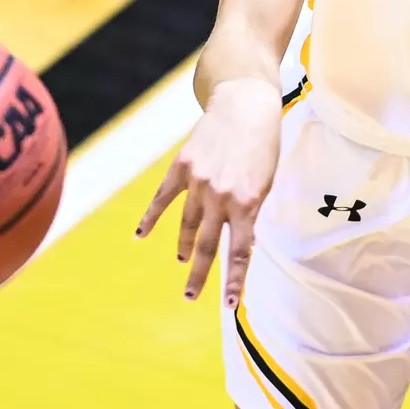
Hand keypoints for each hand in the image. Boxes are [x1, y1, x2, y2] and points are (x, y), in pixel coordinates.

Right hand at [135, 76, 280, 308]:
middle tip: (192, 296)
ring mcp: (198, 181)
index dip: (233, 281)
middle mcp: (221, 196)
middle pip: (207, 245)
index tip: (228, 305)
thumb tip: (240, 243)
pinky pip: (163, 198)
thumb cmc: (264, 144)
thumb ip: (251, 212)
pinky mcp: (182, 166)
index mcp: (248, 202)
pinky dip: (151, 217)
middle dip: (199, 274)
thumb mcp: (267, 181)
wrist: (246, 103)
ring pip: (186, 224)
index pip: (239, 252)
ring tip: (182, 261)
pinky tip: (141, 234)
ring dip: (183, 246)